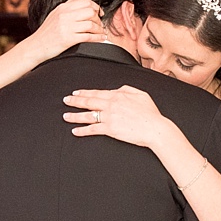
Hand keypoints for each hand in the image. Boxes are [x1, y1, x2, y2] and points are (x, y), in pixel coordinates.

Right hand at [21, 0, 109, 62]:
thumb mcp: (57, 12)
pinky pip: (88, 37)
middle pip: (90, 12)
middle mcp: (65, 16)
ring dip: (99, 29)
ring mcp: (66, 27)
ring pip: (91, 24)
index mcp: (63, 8)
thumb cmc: (47, 31)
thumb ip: (72, 2)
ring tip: (100, 32)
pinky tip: (100, 38)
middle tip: (100, 24)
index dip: (96, 7)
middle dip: (98, 19)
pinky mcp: (68, 39)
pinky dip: (97, 38)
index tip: (99, 13)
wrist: (36, 46)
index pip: (86, 2)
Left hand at [62, 85, 177, 149]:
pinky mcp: (110, 129)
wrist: (154, 127)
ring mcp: (109, 117)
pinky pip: (92, 129)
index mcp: (118, 95)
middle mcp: (111, 104)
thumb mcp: (140, 94)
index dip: (85, 93)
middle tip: (65, 100)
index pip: (97, 93)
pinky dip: (82, 130)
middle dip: (75, 100)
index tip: (76, 93)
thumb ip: (127, 89)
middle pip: (89, 101)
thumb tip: (117, 89)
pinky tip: (75, 131)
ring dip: (74, 115)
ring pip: (87, 115)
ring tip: (65, 116)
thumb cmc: (150, 113)